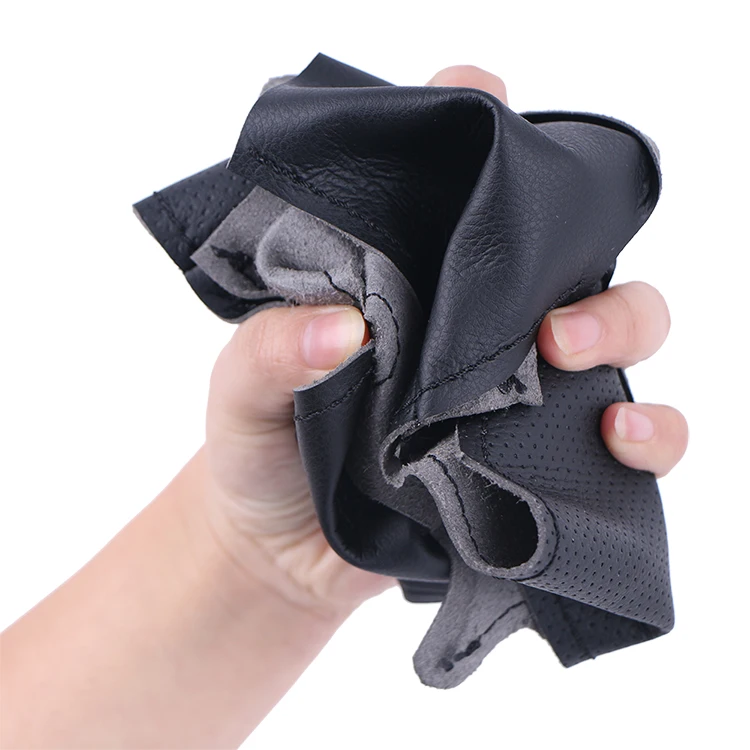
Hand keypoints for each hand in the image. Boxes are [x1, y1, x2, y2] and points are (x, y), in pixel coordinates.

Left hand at [202, 67, 687, 620]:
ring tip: (570, 358)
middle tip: (542, 314)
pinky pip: (626, 440)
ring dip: (623, 328)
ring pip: (620, 328)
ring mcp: (514, 388)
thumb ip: (270, 351)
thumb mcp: (241, 393)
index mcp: (407, 281)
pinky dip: (648, 434)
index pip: (456, 186)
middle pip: (565, 253)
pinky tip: (615, 440)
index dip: (482, 127)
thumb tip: (343, 330)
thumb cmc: (260, 455)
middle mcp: (473, 323)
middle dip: (578, 254)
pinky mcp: (537, 460)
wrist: (282, 555)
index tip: (485, 105)